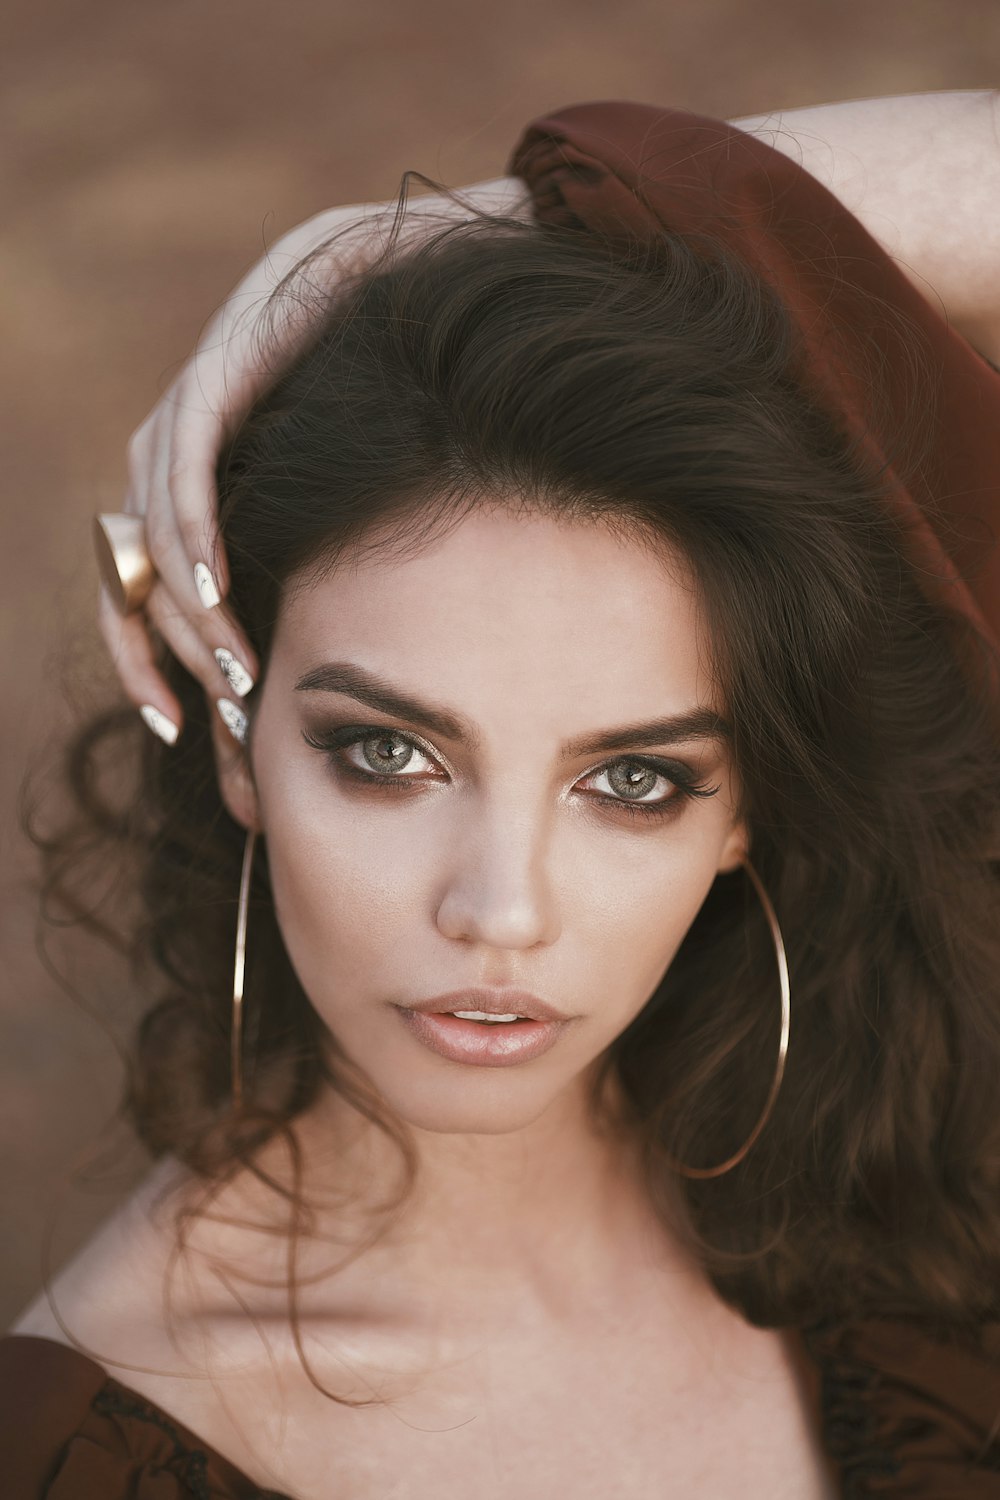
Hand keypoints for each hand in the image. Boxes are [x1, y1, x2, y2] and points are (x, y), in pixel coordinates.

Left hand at [101, 176, 532, 749]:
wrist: (504, 263)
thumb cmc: (475, 392)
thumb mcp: (403, 503)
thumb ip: (359, 565)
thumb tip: (363, 667)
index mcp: (233, 466)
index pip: (151, 573)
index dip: (149, 653)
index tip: (182, 729)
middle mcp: (206, 421)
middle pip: (134, 554)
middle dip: (165, 653)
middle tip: (216, 731)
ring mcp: (218, 373)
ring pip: (155, 509)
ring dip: (188, 605)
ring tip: (236, 681)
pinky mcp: (244, 338)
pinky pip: (189, 445)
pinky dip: (193, 523)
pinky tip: (217, 591)